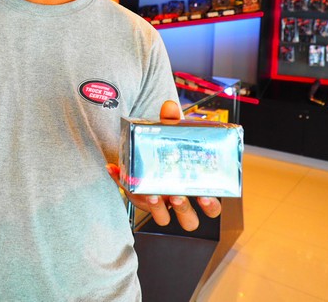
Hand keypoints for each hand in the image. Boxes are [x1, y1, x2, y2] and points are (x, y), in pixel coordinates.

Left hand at [106, 100, 221, 231]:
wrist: (145, 148)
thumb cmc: (168, 147)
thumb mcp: (171, 133)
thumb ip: (171, 120)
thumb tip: (169, 106)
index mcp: (195, 187)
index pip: (212, 208)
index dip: (211, 206)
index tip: (205, 196)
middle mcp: (180, 200)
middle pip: (190, 221)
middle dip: (185, 210)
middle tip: (178, 196)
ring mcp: (160, 202)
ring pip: (163, 219)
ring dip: (158, 208)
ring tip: (153, 193)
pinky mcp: (140, 198)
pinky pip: (130, 194)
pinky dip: (122, 181)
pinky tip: (116, 168)